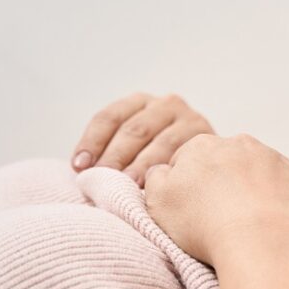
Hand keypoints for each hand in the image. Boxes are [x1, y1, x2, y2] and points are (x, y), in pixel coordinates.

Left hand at [72, 92, 214, 184]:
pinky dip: (171, 169)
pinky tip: (161, 185)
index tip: (79, 167)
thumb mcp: (136, 147)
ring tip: (128, 185)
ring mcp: (190, 118)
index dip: (92, 142)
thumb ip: (113, 153)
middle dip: (116, 157)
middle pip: (135, 130)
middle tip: (102, 180)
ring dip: (143, 166)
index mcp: (139, 103)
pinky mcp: (209, 137)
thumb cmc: (162, 161)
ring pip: (162, 143)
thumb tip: (81, 171)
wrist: (209, 165)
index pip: (110, 118)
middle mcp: (165, 104)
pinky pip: (186, 154)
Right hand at [144, 134, 288, 266]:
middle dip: (222, 184)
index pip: (189, 158)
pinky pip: (287, 193)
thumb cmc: (205, 224)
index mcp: (204, 145)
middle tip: (219, 218)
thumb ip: (155, 179)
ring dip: (253, 193)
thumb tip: (162, 171)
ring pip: (260, 175)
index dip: (187, 185)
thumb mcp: (159, 202)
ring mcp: (277, 162)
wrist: (263, 241)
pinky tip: (272, 227)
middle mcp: (243, 145)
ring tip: (248, 225)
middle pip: (227, 163)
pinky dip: (280, 206)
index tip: (191, 209)